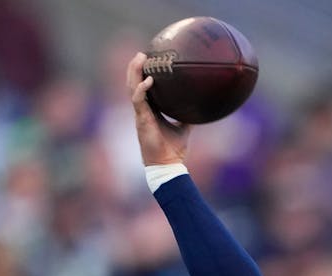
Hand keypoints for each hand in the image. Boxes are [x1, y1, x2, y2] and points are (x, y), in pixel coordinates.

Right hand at [127, 51, 188, 165]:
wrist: (168, 164)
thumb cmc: (173, 149)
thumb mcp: (183, 128)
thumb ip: (186, 115)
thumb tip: (199, 106)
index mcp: (149, 111)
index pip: (142, 88)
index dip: (142, 74)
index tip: (148, 60)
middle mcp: (142, 110)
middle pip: (133, 84)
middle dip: (134, 68)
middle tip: (141, 54)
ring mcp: (140, 114)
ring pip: (132, 88)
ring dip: (134, 73)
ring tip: (140, 59)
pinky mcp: (141, 120)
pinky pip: (138, 101)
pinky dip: (142, 89)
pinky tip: (148, 80)